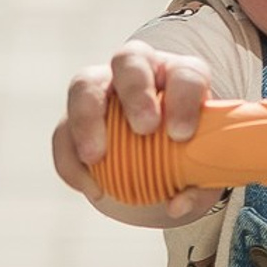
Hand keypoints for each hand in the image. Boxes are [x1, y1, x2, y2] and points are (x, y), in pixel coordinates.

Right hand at [53, 42, 221, 224]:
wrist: (162, 160)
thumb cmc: (188, 156)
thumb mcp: (202, 171)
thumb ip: (198, 187)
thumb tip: (177, 205)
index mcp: (179, 77)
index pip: (183, 75)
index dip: (183, 98)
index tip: (181, 134)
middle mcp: (140, 73)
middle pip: (130, 61)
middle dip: (135, 92)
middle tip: (144, 128)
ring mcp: (103, 89)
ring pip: (85, 85)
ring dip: (87, 120)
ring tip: (95, 157)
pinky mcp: (76, 115)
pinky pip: (64, 132)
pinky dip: (71, 160)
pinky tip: (87, 186)